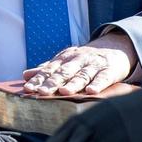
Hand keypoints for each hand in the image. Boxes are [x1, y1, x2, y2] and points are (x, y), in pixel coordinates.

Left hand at [22, 32, 136, 95]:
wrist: (116, 48)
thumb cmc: (86, 59)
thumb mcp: (66, 61)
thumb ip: (47, 69)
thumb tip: (25, 75)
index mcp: (65, 58)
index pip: (49, 69)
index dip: (39, 79)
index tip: (28, 89)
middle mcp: (78, 60)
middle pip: (64, 72)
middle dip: (52, 82)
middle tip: (42, 92)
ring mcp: (94, 64)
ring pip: (82, 75)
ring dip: (73, 84)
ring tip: (64, 92)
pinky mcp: (109, 70)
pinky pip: (103, 77)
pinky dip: (98, 84)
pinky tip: (92, 91)